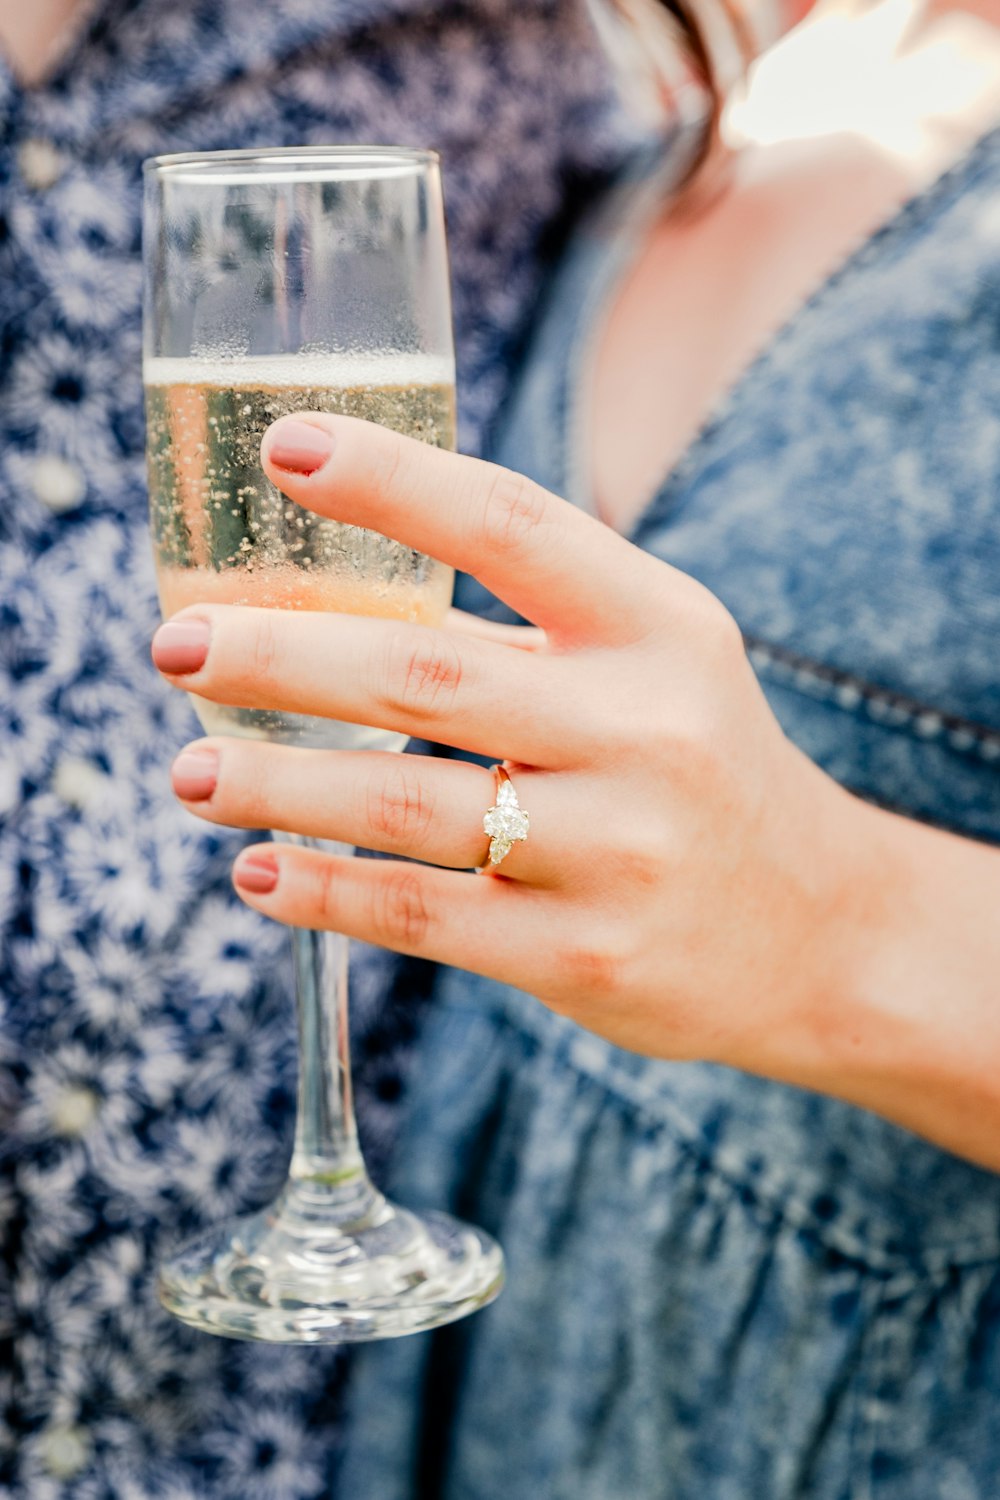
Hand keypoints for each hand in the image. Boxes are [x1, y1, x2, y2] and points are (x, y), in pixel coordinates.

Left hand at [150, 413, 871, 1071]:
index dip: (391, 481)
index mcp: (657, 624)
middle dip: (278, 656)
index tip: (282, 448)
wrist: (815, 927)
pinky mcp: (584, 954)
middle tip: (175, 648)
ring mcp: (618, 848)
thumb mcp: (654, 662)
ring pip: (407, 804)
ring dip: (277, 785)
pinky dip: (326, 893)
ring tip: (191, 774)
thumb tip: (329, 582)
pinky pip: (423, 915)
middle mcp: (643, 727)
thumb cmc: (697, 764)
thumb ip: (527, 622)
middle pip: (424, 674)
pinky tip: (260, 873)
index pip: (510, 524)